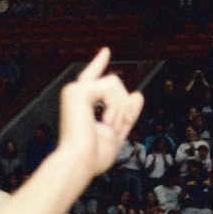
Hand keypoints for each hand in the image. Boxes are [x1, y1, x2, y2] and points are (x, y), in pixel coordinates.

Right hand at [58, 48, 144, 177]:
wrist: (81, 162)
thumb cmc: (94, 155)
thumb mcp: (118, 131)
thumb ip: (127, 113)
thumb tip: (137, 94)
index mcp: (82, 103)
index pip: (93, 78)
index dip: (99, 63)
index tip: (106, 51)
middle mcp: (76, 94)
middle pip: (114, 83)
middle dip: (124, 106)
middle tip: (117, 128)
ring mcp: (75, 91)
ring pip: (115, 83)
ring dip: (120, 109)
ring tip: (110, 127)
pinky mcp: (77, 91)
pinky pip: (110, 88)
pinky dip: (115, 108)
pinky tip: (106, 122)